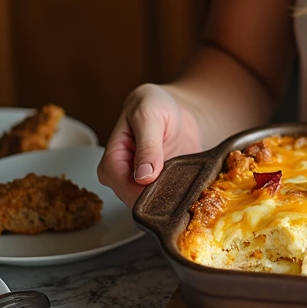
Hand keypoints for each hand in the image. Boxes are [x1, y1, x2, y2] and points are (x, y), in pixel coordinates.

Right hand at [98, 83, 202, 207]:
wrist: (174, 106)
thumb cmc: (153, 104)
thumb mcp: (148, 116)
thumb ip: (147, 146)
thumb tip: (143, 176)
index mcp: (112, 163)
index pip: (124, 189)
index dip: (146, 190)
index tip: (169, 182)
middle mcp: (125, 179)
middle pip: (141, 200)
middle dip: (164, 193)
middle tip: (184, 176)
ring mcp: (144, 185)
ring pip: (158, 203)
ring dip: (176, 193)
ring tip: (190, 175)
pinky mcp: (163, 186)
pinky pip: (173, 198)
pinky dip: (185, 191)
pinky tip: (195, 181)